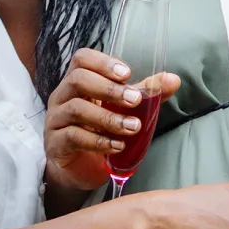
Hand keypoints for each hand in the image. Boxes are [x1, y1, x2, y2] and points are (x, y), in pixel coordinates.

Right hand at [44, 48, 181, 192]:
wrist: (82, 169)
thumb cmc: (101, 132)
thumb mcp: (124, 111)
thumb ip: (146, 94)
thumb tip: (173, 80)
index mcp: (78, 82)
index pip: (82, 59)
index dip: (103, 62)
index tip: (127, 74)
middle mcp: (63, 97)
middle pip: (78, 79)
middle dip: (109, 88)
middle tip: (135, 100)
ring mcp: (56, 120)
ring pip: (76, 109)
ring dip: (108, 118)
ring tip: (132, 127)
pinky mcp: (56, 144)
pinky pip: (74, 137)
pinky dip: (99, 141)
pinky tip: (118, 146)